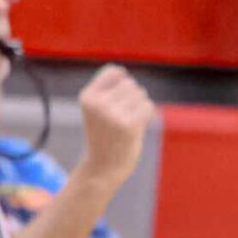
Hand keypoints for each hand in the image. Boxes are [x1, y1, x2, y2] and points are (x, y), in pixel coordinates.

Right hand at [76, 66, 154, 186]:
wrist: (104, 166)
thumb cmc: (105, 134)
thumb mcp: (97, 108)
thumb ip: (107, 89)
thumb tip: (121, 70)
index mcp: (87, 96)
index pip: (114, 71)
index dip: (124, 81)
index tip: (120, 97)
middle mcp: (98, 103)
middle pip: (130, 83)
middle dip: (133, 97)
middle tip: (125, 115)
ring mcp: (113, 114)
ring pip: (141, 94)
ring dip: (141, 106)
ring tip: (130, 121)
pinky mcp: (129, 125)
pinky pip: (148, 107)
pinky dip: (149, 115)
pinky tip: (140, 125)